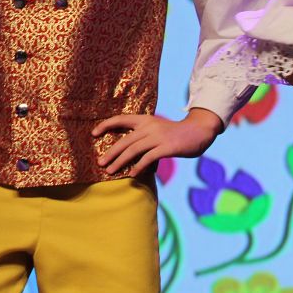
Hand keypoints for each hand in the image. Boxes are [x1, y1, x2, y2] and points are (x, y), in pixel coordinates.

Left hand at [93, 109, 222, 176]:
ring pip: (133, 150)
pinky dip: (138, 166)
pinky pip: (148, 158)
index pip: (120, 119)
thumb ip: (142, 135)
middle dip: (110, 153)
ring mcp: (158, 137)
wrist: (199, 131)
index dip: (106, 125)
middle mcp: (149, 126)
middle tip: (100, 163)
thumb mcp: (156, 128)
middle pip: (124, 140)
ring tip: (110, 171)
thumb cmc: (175, 133)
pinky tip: (131, 174)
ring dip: (120, 162)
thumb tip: (126, 150)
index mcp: (144, 119)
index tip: (93, 133)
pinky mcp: (166, 147)